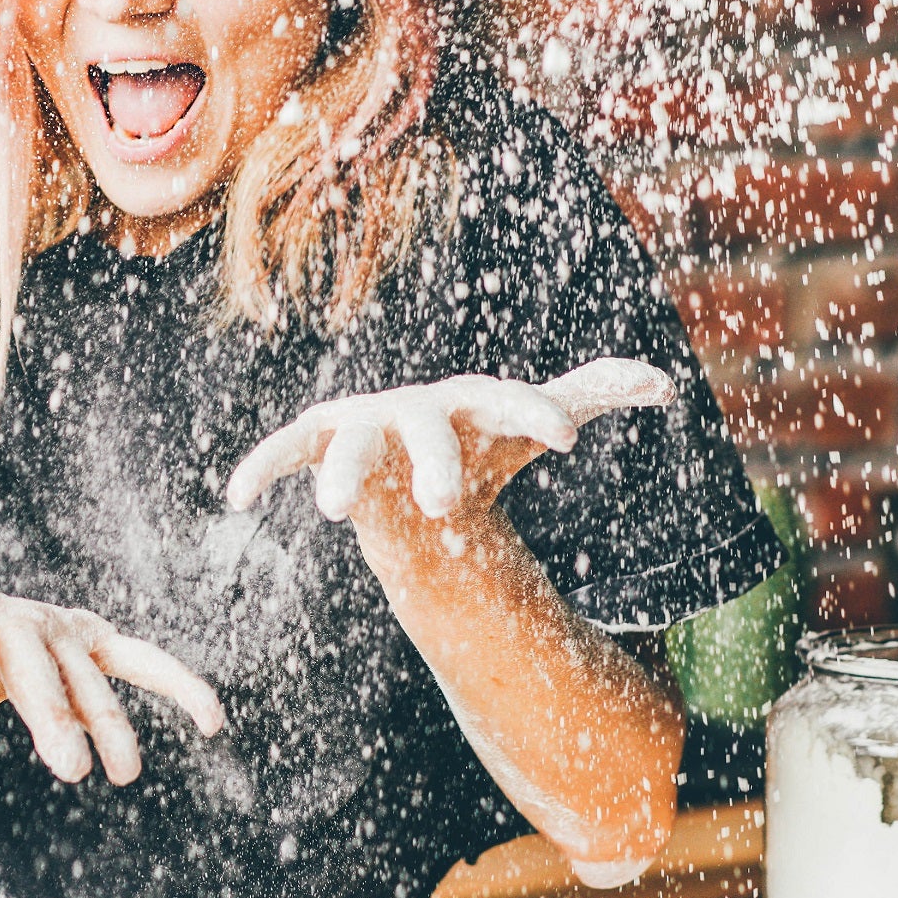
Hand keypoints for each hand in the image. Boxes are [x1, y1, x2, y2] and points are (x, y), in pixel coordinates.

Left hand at [0, 537, 224, 784]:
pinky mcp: (89, 645)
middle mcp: (9, 612)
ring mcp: (54, 629)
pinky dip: (175, 685)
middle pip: (27, 666)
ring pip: (83, 678)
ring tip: (118, 776)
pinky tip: (213, 720)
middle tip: (63, 768)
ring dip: (105, 723)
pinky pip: (137, 664)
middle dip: (48, 712)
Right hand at [225, 357, 677, 526]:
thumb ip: (589, 396)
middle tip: (444, 504)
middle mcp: (416, 407)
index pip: (507, 403)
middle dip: (434, 460)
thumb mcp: (530, 421)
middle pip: (428, 430)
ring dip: (343, 474)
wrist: (413, 468)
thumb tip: (662, 384)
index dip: (533, 416)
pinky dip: (262, 469)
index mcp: (473, 401)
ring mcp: (364, 425)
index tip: (566, 439)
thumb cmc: (480, 442)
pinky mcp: (321, 446)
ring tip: (336, 513)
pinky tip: (236, 497)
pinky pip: (287, 454)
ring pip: (351, 447)